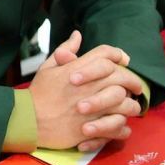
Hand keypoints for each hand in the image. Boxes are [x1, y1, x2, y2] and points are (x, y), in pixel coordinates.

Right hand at [29, 30, 144, 152]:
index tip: (124, 60)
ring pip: (125, 103)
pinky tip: (122, 126)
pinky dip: (123, 127)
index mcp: (78, 69)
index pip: (106, 54)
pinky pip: (118, 127)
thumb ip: (66, 51)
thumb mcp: (48, 67)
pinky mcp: (93, 128)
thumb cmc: (38, 93)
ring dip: (131, 105)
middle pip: (121, 77)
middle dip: (133, 80)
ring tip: (131, 107)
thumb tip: (78, 35)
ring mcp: (92, 108)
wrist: (28, 121)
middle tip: (137, 87)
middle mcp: (89, 87)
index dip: (118, 54)